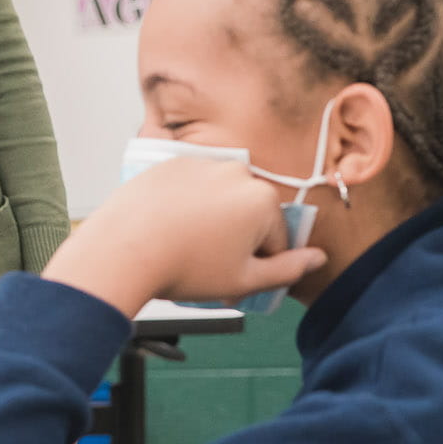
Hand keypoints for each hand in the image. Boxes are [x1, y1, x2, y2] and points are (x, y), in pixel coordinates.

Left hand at [44, 157, 326, 316]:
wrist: (123, 250)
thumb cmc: (185, 269)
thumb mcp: (244, 280)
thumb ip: (288, 269)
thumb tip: (319, 258)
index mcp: (262, 200)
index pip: (276, 240)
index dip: (256, 264)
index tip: (230, 273)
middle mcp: (236, 172)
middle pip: (249, 214)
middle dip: (235, 238)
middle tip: (205, 261)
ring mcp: (201, 163)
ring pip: (219, 199)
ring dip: (211, 219)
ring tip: (183, 245)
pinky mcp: (170, 163)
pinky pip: (189, 187)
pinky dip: (184, 204)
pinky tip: (167, 227)